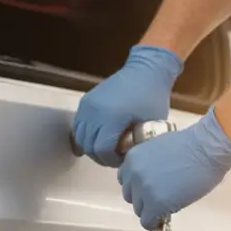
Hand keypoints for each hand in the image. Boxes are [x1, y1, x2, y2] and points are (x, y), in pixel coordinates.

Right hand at [72, 45, 182, 167]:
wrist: (145, 70)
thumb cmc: (152, 96)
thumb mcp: (151, 124)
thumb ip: (137, 143)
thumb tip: (128, 158)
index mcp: (113, 117)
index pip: (102, 150)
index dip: (111, 161)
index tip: (121, 160)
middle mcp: (95, 112)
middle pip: (89, 146)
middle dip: (101, 157)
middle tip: (114, 158)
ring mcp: (88, 106)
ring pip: (80, 138)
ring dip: (91, 147)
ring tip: (106, 148)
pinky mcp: (86, 101)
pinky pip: (78, 125)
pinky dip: (85, 136)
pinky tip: (96, 139)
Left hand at [118, 107, 230, 230]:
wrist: (206, 148)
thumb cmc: (191, 144)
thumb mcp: (158, 149)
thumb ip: (148, 164)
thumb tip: (151, 180)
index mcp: (132, 158)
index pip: (125, 180)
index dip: (139, 186)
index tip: (151, 188)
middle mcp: (133, 175)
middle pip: (131, 196)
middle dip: (144, 198)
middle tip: (161, 196)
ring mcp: (143, 190)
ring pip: (139, 210)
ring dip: (151, 209)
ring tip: (168, 204)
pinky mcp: (156, 204)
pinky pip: (148, 222)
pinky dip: (155, 223)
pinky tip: (165, 218)